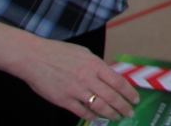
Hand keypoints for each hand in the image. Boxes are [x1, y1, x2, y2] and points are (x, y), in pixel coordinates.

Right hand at [17, 39, 138, 120]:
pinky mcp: (63, 100)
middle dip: (124, 107)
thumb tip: (108, 77)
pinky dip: (92, 116)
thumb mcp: (84, 54)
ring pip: (99, 107)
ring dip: (110, 113)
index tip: (135, 99)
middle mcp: (88, 78)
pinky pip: (82, 112)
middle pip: (112, 97)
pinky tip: (97, 118)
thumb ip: (97, 66)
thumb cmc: (59, 52)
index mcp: (95, 65)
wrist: (34, 58)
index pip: (118, 82)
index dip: (129, 92)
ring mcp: (75, 91)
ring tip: (117, 117)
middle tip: (130, 112)